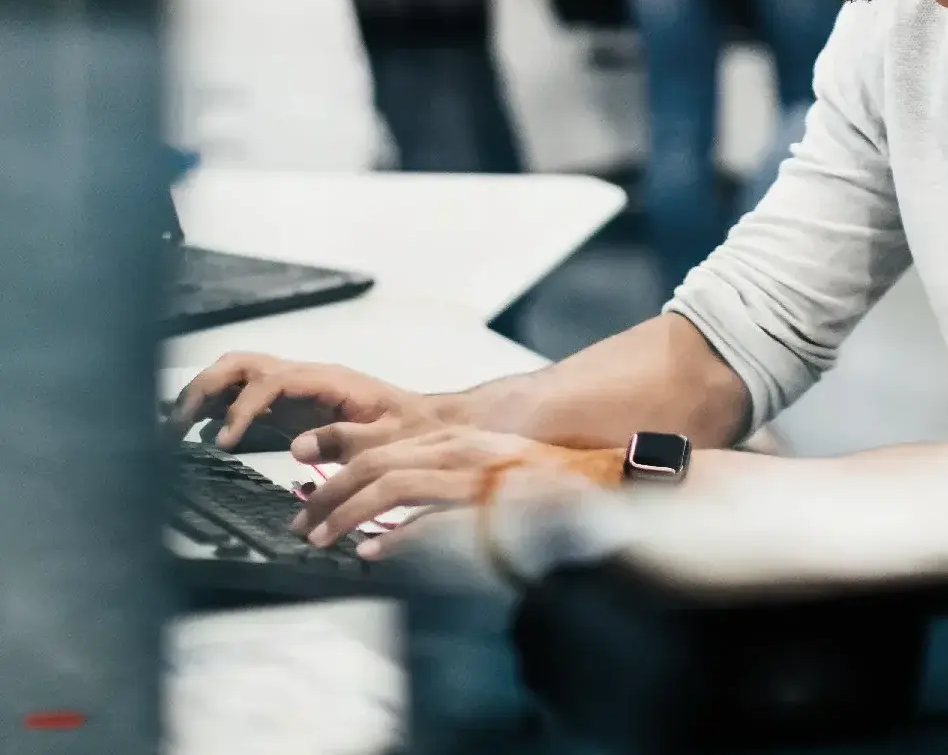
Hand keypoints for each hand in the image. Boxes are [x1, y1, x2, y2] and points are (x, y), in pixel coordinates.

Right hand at [169, 353, 447, 455]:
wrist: (427, 425)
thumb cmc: (411, 430)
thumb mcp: (388, 438)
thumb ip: (347, 440)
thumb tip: (297, 446)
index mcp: (328, 380)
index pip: (272, 380)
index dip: (243, 407)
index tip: (223, 439)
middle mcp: (306, 377)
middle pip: (243, 364)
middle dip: (206, 388)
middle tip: (177, 425)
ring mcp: (295, 389)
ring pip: (238, 374)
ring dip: (204, 394)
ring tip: (175, 428)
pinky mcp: (290, 406)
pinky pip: (245, 396)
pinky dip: (217, 407)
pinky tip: (200, 433)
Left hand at [290, 425, 625, 552]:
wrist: (601, 482)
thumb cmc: (544, 486)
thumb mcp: (483, 473)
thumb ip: (438, 487)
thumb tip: (387, 525)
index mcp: (456, 442)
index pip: (380, 449)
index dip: (336, 470)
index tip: (306, 492)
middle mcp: (460, 451)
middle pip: (376, 465)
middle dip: (329, 495)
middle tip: (302, 524)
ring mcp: (475, 476)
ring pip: (393, 484)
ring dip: (349, 513)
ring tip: (324, 539)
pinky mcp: (490, 504)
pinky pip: (433, 519)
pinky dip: (399, 535)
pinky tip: (373, 550)